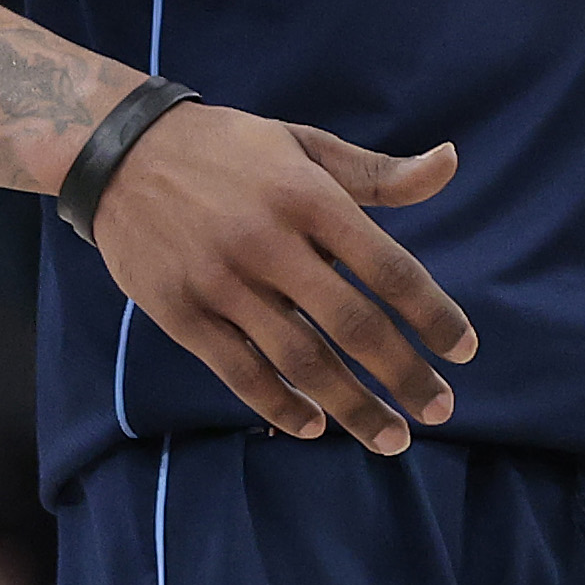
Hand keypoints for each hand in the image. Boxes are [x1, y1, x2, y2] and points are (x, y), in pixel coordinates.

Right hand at [93, 107, 474, 450]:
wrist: (120, 153)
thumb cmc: (232, 151)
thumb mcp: (306, 146)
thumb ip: (379, 172)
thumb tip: (450, 163)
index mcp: (310, 200)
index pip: (388, 270)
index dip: (432, 315)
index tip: (464, 350)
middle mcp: (268, 244)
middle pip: (352, 326)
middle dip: (403, 375)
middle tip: (441, 411)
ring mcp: (220, 282)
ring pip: (299, 359)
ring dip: (350, 406)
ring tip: (391, 438)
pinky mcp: (178, 311)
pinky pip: (237, 370)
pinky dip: (278, 403)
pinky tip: (313, 425)